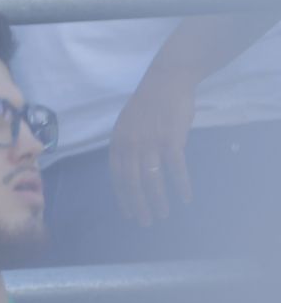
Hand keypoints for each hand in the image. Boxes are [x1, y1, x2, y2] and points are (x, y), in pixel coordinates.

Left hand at [108, 63, 195, 226]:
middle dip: (138, 204)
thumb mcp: (128, 124)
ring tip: (163, 215)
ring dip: (158, 200)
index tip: (128, 212)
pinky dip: (181, 185)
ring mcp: (150, 142)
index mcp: (118, 140)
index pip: (116, 174)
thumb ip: (128, 145)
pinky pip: (176, 168)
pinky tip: (186, 198)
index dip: (122, 195)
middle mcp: (130, 143)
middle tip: (145, 222)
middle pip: (132, 181)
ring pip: (152, 179)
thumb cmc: (148, 103)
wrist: (166, 81)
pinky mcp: (171, 140)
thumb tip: (131, 168)